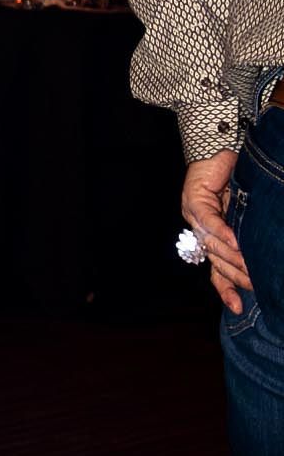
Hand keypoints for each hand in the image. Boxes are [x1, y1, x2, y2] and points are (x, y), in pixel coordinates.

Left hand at [182, 150, 253, 315]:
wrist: (221, 147)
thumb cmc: (237, 179)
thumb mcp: (246, 213)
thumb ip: (248, 234)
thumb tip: (261, 255)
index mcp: (212, 238)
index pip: (217, 271)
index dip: (226, 289)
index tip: (237, 308)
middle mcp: (200, 231)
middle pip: (216, 262)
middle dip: (236, 276)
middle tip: (257, 285)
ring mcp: (194, 216)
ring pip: (213, 244)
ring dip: (233, 256)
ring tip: (252, 267)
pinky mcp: (194, 199)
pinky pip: (208, 221)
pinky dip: (222, 232)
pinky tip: (235, 241)